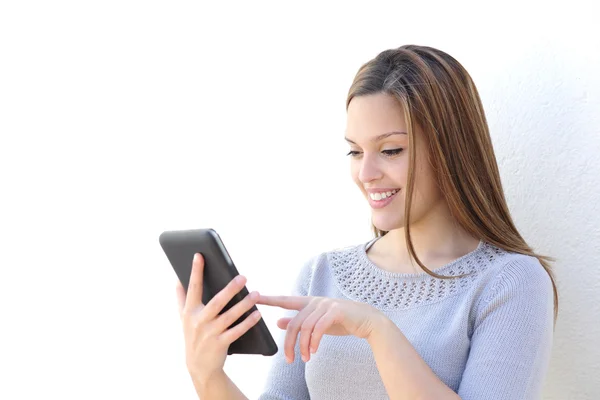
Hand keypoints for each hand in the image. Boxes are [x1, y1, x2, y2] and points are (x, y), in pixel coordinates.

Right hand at [175, 253, 262, 382]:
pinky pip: (237, 331)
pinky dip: (248, 322)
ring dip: (244, 304)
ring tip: (255, 293)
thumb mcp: (183, 318)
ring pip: (230, 316)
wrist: (198, 366)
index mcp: (189, 312)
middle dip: (230, 288)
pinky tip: (257, 314)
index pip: (193, 288)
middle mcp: (198, 321)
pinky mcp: (220, 344)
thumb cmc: (193, 335)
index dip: (195, 271)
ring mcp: (210, 333)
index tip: (199, 255)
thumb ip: (181, 299)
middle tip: (243, 276)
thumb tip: (177, 279)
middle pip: (217, 302)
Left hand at [257, 295, 383, 362]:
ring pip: (305, 327)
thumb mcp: (317, 322)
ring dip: (303, 346)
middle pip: (294, 322)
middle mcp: (316, 301)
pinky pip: (319, 328)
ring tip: (305, 359)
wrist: (368, 321)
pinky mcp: (336, 311)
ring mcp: (326, 305)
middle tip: (288, 359)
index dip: (270, 299)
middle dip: (289, 343)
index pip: (285, 300)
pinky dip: (314, 342)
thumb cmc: (342, 321)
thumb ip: (299, 321)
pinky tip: (314, 351)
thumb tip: (278, 321)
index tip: (255, 298)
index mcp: (309, 302)